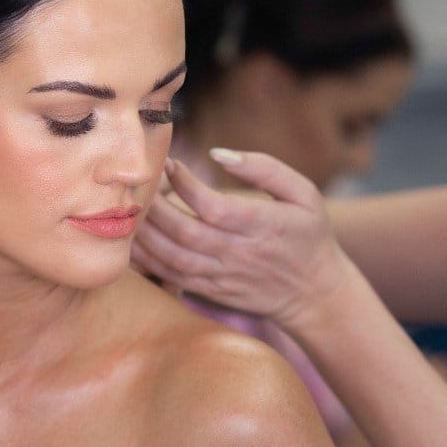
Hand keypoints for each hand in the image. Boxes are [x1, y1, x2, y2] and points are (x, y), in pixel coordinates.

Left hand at [131, 149, 359, 328]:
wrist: (315, 293)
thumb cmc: (308, 234)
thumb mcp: (304, 193)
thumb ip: (265, 168)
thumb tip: (217, 153)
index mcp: (263, 225)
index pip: (214, 206)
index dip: (186, 184)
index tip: (171, 163)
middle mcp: (240, 253)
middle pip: (185, 232)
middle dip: (155, 206)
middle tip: (142, 183)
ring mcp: (223, 275)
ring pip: (172, 257)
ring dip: (145, 232)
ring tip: (130, 207)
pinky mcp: (211, 290)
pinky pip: (170, 276)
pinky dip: (146, 258)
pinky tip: (131, 239)